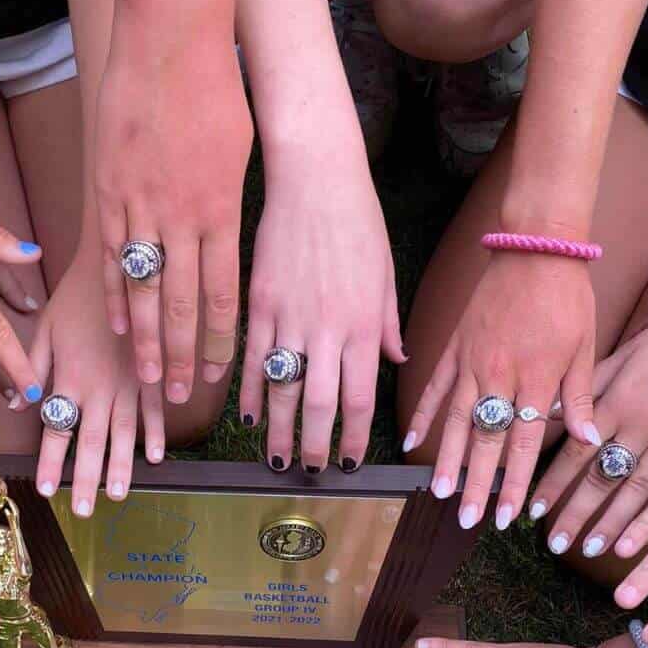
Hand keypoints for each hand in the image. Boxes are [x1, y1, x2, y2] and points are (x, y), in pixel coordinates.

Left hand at [31, 250, 164, 515]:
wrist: (120, 267)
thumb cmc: (77, 295)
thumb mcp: (44, 327)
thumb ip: (30, 367)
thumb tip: (13, 402)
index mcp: (69, 377)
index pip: (56, 429)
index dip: (51, 462)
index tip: (46, 489)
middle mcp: (99, 387)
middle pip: (91, 442)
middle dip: (87, 479)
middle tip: (84, 510)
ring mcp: (129, 382)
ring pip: (124, 434)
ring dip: (121, 468)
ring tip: (117, 496)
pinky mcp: (152, 372)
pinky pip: (154, 410)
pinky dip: (156, 434)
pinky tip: (156, 459)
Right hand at [95, 23, 251, 400]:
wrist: (168, 40)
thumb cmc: (214, 92)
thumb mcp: (241, 155)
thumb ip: (232, 209)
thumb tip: (232, 250)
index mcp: (222, 212)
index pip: (224, 294)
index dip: (222, 340)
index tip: (221, 374)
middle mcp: (182, 219)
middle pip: (183, 305)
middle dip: (186, 356)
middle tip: (184, 395)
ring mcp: (140, 208)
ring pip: (143, 290)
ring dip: (147, 341)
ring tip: (149, 378)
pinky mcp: (108, 193)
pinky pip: (108, 257)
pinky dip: (113, 296)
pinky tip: (117, 328)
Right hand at [240, 143, 403, 470]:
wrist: (316, 177)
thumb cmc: (358, 221)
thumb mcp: (387, 273)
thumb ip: (389, 323)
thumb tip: (398, 359)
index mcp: (364, 325)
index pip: (360, 398)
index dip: (354, 437)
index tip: (350, 461)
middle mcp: (327, 329)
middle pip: (318, 405)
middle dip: (313, 446)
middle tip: (309, 470)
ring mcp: (289, 317)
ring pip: (281, 389)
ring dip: (278, 430)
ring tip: (276, 457)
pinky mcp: (258, 302)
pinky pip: (251, 357)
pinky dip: (249, 390)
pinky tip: (249, 415)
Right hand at [406, 253, 598, 530]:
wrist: (535, 248)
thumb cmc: (567, 298)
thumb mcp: (587, 347)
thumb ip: (581, 398)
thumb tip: (588, 442)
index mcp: (537, 380)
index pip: (523, 444)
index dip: (515, 484)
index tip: (509, 516)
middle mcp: (500, 377)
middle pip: (486, 442)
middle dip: (478, 486)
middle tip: (469, 520)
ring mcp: (471, 363)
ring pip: (456, 422)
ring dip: (448, 460)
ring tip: (440, 492)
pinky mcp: (454, 348)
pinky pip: (434, 388)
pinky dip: (421, 414)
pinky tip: (411, 441)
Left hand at [532, 281, 647, 558]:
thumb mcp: (627, 354)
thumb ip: (587, 387)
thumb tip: (544, 411)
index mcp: (620, 401)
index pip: (577, 451)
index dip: (553, 483)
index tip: (532, 510)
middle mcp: (645, 426)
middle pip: (603, 479)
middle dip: (576, 515)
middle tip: (554, 545)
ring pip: (637, 492)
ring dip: (610, 525)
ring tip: (587, 551)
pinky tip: (635, 539)